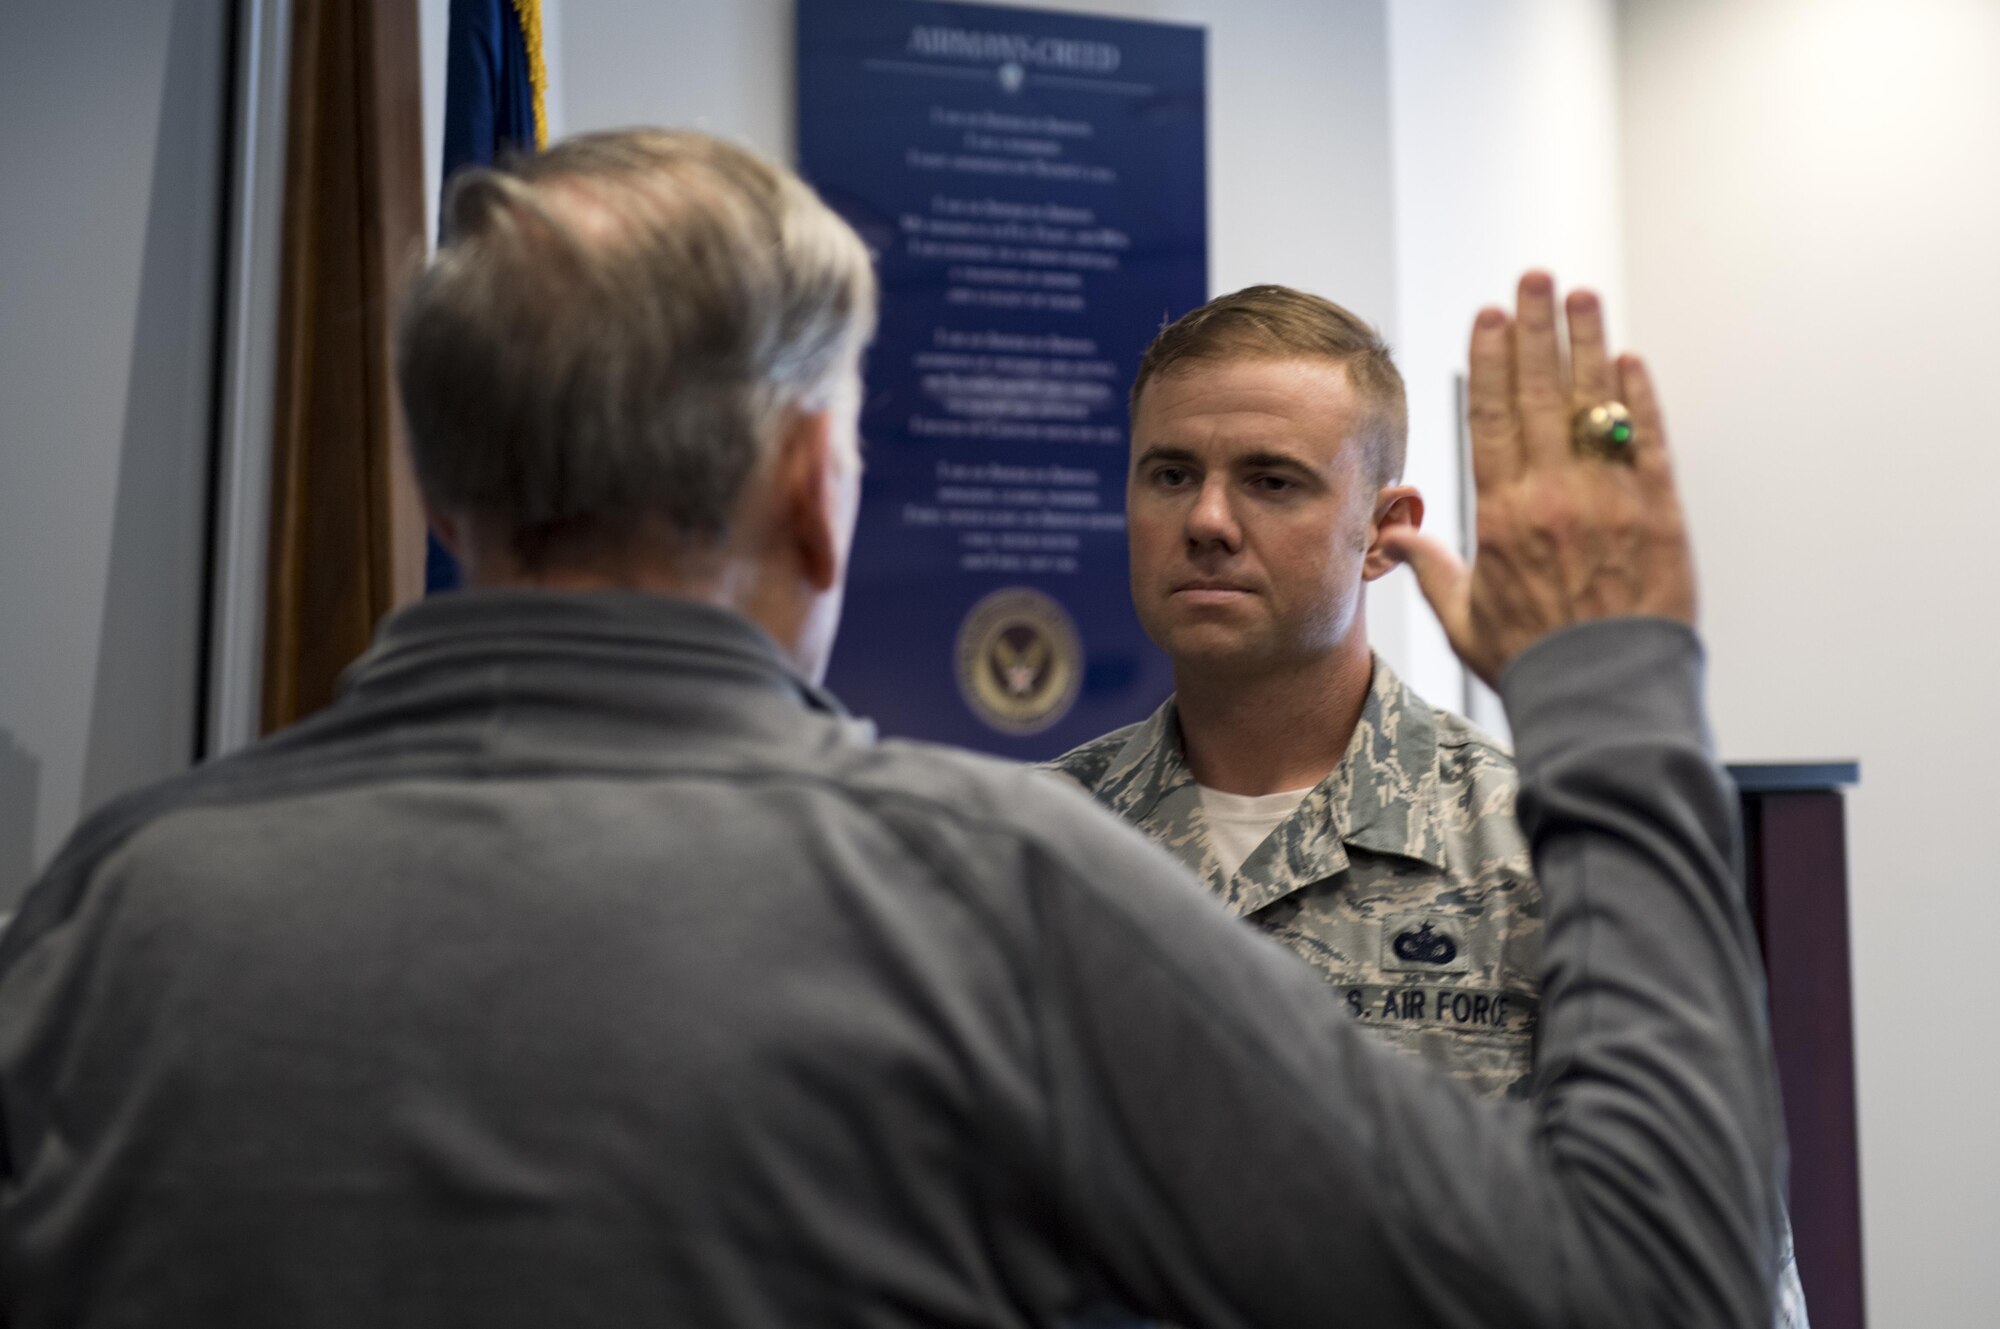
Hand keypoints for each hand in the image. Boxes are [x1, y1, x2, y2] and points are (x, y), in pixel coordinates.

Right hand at [1381, 272, 1696, 686]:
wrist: (1604, 698)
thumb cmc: (1532, 665)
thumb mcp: (1464, 621)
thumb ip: (1433, 570)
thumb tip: (1400, 539)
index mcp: (1501, 517)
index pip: (1492, 417)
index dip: (1491, 360)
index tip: (1487, 315)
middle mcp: (1553, 495)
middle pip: (1541, 392)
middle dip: (1535, 329)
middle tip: (1533, 278)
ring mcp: (1610, 498)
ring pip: (1595, 403)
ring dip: (1587, 343)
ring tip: (1580, 295)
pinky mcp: (1661, 511)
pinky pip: (1648, 439)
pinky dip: (1639, 396)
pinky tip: (1629, 360)